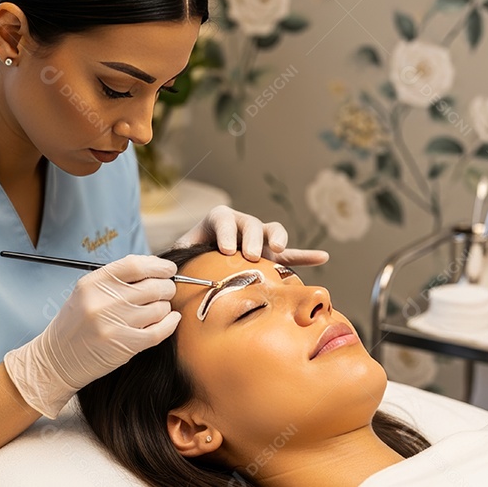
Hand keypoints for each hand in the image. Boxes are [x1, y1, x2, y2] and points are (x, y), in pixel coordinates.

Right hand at [3, 255, 179, 417]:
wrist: (57, 360)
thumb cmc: (76, 324)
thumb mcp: (87, 292)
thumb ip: (117, 279)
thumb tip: (156, 268)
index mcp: (93, 283)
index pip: (135, 265)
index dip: (158, 265)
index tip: (168, 268)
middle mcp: (103, 301)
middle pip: (153, 286)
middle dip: (166, 287)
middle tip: (166, 290)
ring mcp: (114, 324)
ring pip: (160, 308)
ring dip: (165, 307)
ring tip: (158, 309)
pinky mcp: (124, 346)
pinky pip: (160, 331)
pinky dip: (171, 323)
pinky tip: (171, 320)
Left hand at [174, 205, 328, 265]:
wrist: (204, 258)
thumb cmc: (192, 254)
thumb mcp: (184, 251)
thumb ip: (178, 254)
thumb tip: (164, 268)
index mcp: (218, 219)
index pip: (223, 220)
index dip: (226, 233)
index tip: (226, 250)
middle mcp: (242, 223)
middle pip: (251, 224)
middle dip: (251, 239)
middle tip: (249, 256)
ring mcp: (260, 237)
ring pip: (272, 231)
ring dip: (278, 239)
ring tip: (278, 249)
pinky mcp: (272, 252)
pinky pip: (292, 253)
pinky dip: (306, 256)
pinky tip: (323, 257)